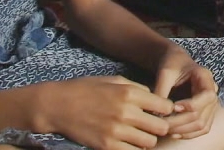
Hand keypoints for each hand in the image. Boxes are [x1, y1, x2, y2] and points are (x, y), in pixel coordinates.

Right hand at [37, 76, 173, 149]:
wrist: (57, 105)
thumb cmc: (86, 89)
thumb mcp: (113, 80)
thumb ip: (137, 88)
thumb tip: (154, 98)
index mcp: (129, 94)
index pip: (165, 106)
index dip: (166, 110)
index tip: (159, 111)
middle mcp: (126, 113)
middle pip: (161, 127)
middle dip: (160, 126)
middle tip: (152, 125)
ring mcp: (116, 131)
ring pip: (149, 143)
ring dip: (147, 139)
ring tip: (139, 134)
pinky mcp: (106, 146)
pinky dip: (133, 148)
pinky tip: (127, 142)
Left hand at [154, 45, 219, 139]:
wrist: (177, 62)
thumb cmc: (172, 64)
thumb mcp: (165, 72)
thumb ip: (161, 90)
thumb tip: (155, 114)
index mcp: (206, 78)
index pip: (206, 97)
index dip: (189, 106)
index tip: (171, 107)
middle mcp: (213, 92)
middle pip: (201, 115)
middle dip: (180, 123)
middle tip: (161, 125)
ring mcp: (211, 104)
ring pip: (202, 125)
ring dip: (183, 131)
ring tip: (166, 130)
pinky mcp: (206, 113)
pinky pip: (202, 129)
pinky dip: (188, 134)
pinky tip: (174, 133)